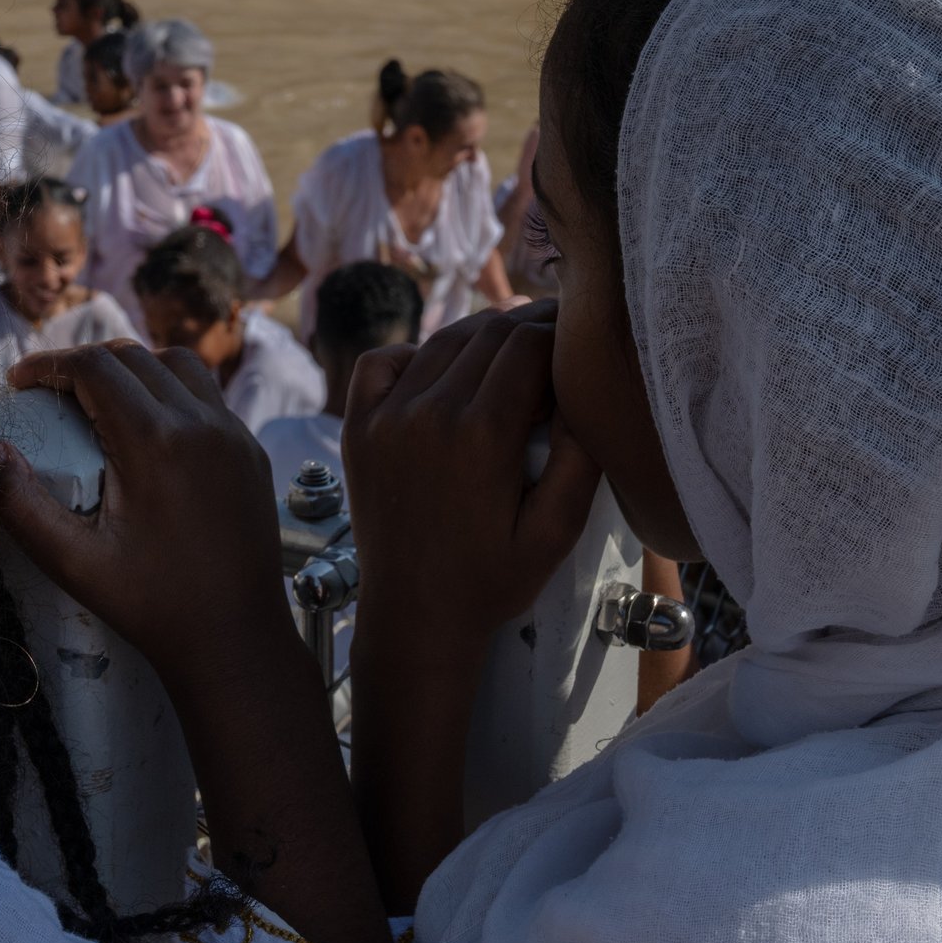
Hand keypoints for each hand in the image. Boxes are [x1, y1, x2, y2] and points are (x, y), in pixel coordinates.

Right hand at [0, 341, 291, 682]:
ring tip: (100, 401)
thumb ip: (22, 505)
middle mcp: (202, 425)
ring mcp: (234, 435)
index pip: (94, 367)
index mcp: (155, 443)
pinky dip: (172, 395)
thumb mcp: (73, 562)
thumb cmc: (153, 606)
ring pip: (178, 366)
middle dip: (85, 364)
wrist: (234, 639)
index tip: (20, 382)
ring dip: (133, 370)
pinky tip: (150, 432)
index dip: (47, 365)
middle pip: (134, 357)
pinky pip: (209, 398)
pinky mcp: (251, 453)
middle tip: (51, 393)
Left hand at [343, 302, 600, 642]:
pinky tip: (443, 374)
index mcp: (481, 435)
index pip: (530, 345)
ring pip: (443, 341)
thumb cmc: (493, 579)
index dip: (562, 333)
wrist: (415, 616)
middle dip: (530, 327)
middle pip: (489, 334)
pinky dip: (416, 352)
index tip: (580, 343)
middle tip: (556, 336)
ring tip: (512, 348)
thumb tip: (584, 389)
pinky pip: (382, 361)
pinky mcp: (357, 427)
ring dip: (482, 336)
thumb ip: (581, 458)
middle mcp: (428, 413)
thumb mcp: (556, 530)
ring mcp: (385, 417)